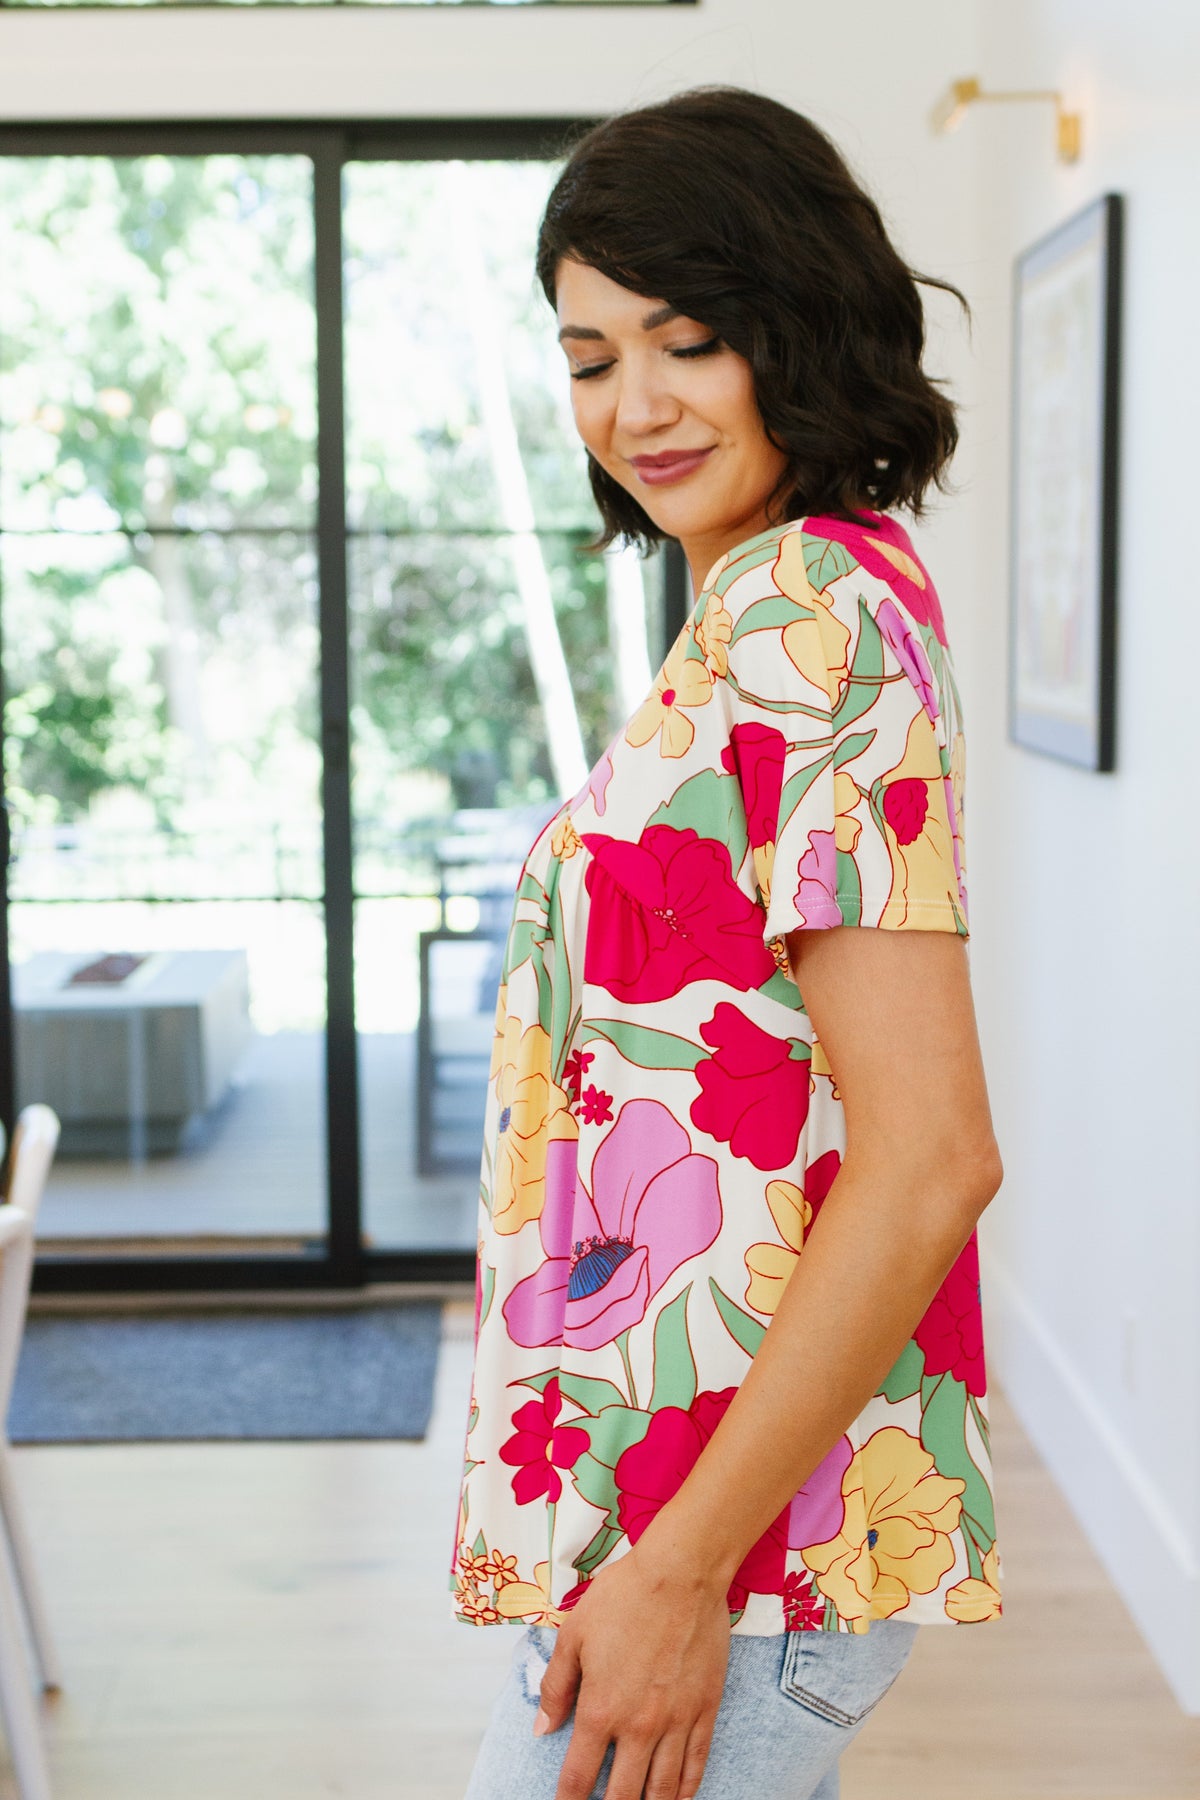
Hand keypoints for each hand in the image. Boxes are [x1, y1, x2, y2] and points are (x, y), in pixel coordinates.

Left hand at [535, 1541, 731, 1799]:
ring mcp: (676, 1722)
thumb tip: (542, 1729)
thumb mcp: (574, 1635)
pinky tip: (675, 1798)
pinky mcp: (705, 1711)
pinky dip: (684, 1791)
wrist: (680, 1574)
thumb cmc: (622, 1598)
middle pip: (623, 1797)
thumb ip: (556, 1687)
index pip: (579, 1778)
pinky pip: (695, 1766)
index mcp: (600, 1710)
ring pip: (662, 1791)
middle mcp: (638, 1727)